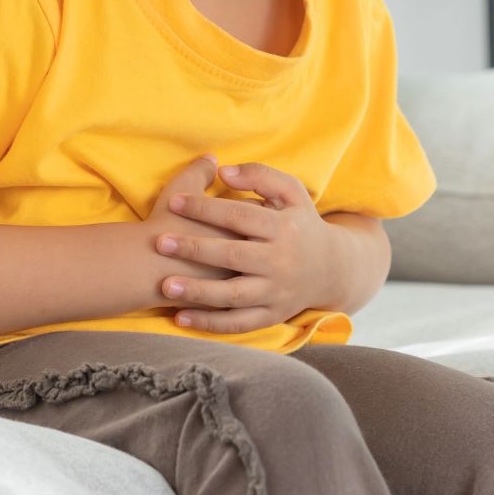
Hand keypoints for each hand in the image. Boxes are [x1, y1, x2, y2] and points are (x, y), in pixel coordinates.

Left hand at [152, 160, 339, 333]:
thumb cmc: (301, 224)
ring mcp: (276, 292)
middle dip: (195, 249)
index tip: (175, 202)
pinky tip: (181, 318)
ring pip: (233, 295)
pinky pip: (238, 323)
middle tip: (161, 243)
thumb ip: (260, 175)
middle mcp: (281, 261)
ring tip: (165, 285)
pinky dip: (210, 324)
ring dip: (198, 292)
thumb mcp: (291, 193)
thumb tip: (223, 171)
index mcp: (284, 227)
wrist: (332, 269)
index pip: (239, 215)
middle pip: (232, 255)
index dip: (206, 208)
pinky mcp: (272, 315)